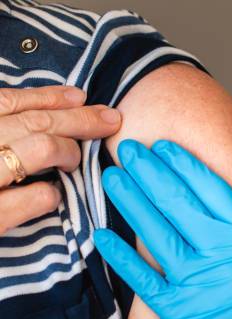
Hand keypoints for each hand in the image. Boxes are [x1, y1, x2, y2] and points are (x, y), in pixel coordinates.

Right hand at [0, 86, 121, 233]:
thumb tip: (36, 115)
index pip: (6, 101)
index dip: (48, 97)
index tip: (80, 96)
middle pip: (33, 123)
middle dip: (79, 119)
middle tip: (110, 119)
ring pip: (38, 148)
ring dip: (66, 151)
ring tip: (71, 161)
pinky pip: (32, 198)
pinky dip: (48, 195)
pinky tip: (51, 197)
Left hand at [93, 140, 231, 318]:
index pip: (213, 189)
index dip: (185, 164)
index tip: (167, 147)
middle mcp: (224, 255)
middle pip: (178, 201)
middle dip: (150, 170)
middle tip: (131, 148)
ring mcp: (199, 284)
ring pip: (156, 231)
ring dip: (132, 200)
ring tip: (115, 176)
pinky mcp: (180, 314)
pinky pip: (143, 279)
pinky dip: (120, 256)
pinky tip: (102, 234)